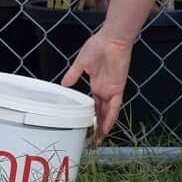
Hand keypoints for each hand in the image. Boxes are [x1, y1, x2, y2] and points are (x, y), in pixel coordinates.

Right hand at [62, 32, 132, 147]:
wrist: (111, 40)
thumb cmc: (97, 47)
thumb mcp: (81, 63)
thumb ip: (73, 74)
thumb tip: (64, 84)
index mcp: (97, 85)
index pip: (94, 106)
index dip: (90, 117)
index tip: (84, 127)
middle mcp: (105, 91)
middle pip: (100, 114)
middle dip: (96, 127)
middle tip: (90, 141)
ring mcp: (111, 91)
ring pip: (107, 114)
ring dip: (102, 127)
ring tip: (96, 141)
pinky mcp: (117, 89)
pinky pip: (114, 107)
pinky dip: (110, 118)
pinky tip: (105, 129)